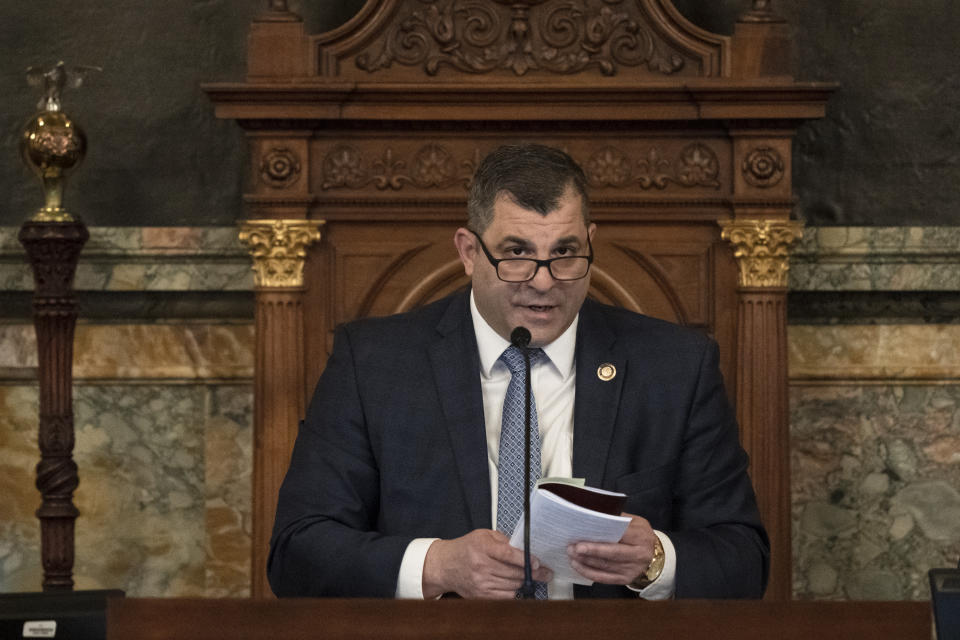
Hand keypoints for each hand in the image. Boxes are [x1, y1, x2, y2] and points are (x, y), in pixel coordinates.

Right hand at [422, 529, 552, 598]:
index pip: (509, 555)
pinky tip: (514, 584)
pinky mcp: (480, 595)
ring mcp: (480, 583)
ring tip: (531, 576)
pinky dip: (513, 590)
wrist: (445, 566)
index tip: (538, 562)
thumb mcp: (483, 535)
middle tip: (546, 572)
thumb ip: (504, 540)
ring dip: (524, 581)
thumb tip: (524, 549)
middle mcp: (481, 566)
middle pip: (514, 572)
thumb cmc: (466, 548)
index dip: (526, 560)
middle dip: (533, 573)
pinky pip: (506, 596)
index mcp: (482, 547)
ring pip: (513, 585)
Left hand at [567, 513, 657, 585]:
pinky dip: (589, 572)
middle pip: (612, 553)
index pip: (621, 535)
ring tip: (571, 554)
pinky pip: (604, 578)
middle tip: (573, 547)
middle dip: (592, 550)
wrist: (655, 555)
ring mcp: (632, 569)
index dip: (603, 534)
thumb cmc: (639, 534)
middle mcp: (639, 555)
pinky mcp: (625, 579)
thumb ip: (618, 518)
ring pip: (606, 566)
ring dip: (586, 561)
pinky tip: (577, 565)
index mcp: (641, 537)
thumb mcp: (635, 522)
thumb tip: (593, 513)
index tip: (585, 532)